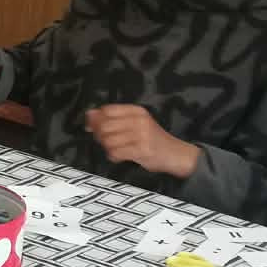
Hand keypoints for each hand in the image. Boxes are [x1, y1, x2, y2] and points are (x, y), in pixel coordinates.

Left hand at [85, 105, 199, 178]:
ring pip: (108, 140)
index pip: (107, 110)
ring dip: (107, 147)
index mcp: (137, 111)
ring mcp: (141, 135)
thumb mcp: (137, 123)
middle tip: (104, 141)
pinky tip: (120, 156)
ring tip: (116, 149)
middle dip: (99, 135)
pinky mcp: (141, 150)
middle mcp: (139, 120)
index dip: (96, 119)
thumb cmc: (153, 139)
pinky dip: (114, 156)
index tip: (92, 126)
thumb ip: (115, 118)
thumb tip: (90, 114)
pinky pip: (116, 153)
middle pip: (105, 125)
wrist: (176, 153)